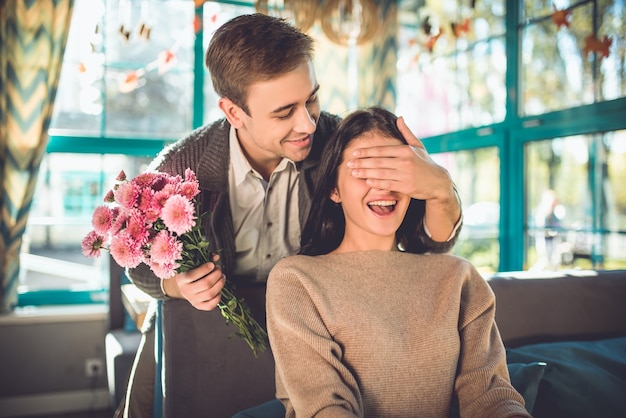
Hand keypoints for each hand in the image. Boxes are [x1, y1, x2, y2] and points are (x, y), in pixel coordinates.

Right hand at [161, 261, 225, 310]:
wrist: (185, 286)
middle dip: (216, 275)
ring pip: (210, 294)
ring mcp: (192, 300)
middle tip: (219, 270)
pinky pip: (211, 305)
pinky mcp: (198, 306)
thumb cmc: (191, 272)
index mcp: (181, 279)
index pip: (192, 275)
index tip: (212, 264)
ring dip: (220, 284)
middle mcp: (185, 291)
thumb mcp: (194, 264)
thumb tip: (216, 257)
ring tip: (222, 277)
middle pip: (205, 284)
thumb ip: (204, 258)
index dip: (205, 269)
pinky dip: (218, 296)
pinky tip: (218, 289)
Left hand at [346, 116, 460, 240]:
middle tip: (348, 163)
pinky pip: (387, 184)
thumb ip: (406, 132)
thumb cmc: (425, 163)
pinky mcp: (406, 187)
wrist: (438, 182)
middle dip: (361, 163)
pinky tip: (367, 181)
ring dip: (365, 173)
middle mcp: (405, 162)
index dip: (366, 152)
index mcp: (406, 150)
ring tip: (353, 173)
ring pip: (380, 173)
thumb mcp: (418, 146)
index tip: (354, 153)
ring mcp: (405, 175)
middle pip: (378, 162)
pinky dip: (376, 183)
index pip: (381, 150)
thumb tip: (399, 118)